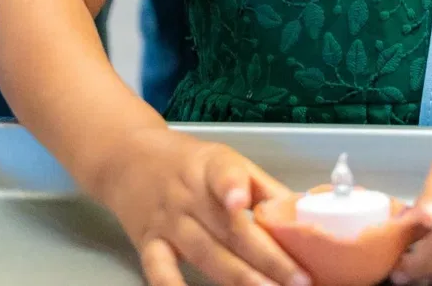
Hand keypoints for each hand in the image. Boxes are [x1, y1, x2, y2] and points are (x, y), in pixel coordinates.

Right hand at [99, 128, 307, 285]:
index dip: (232, 187)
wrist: (127, 158)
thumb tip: (304, 214)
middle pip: (228, 229)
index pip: (222, 174)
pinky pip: (159, 270)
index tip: (242, 202)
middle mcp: (188, 195)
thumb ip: (262, 187)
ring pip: (205, 253)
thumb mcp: (224, 160)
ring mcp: (167, 221)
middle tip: (299, 278)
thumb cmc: (188, 162)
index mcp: (211, 166)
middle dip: (267, 257)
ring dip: (239, 279)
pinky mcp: (147, 243)